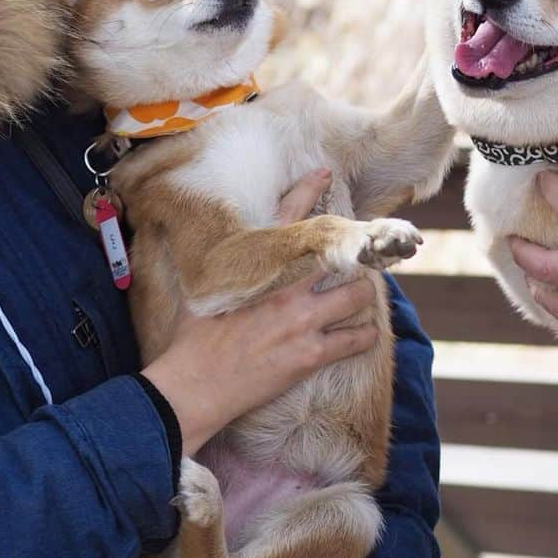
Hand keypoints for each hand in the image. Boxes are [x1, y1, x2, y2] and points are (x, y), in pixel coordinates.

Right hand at [142, 169, 380, 452]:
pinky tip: (364, 334)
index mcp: (257, 267)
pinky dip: (365, 335)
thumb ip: (218, 270)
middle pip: (340, 257)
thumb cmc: (192, 341)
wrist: (194, 385)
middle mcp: (285, 288)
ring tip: (361, 298)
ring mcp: (301, 320)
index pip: (286, 218)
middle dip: (354, 259)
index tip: (323, 173)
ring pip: (357, 296)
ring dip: (363, 296)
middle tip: (359, 264)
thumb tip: (211, 256)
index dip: (307, 189)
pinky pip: (355, 338)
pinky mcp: (310, 354)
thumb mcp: (204, 291)